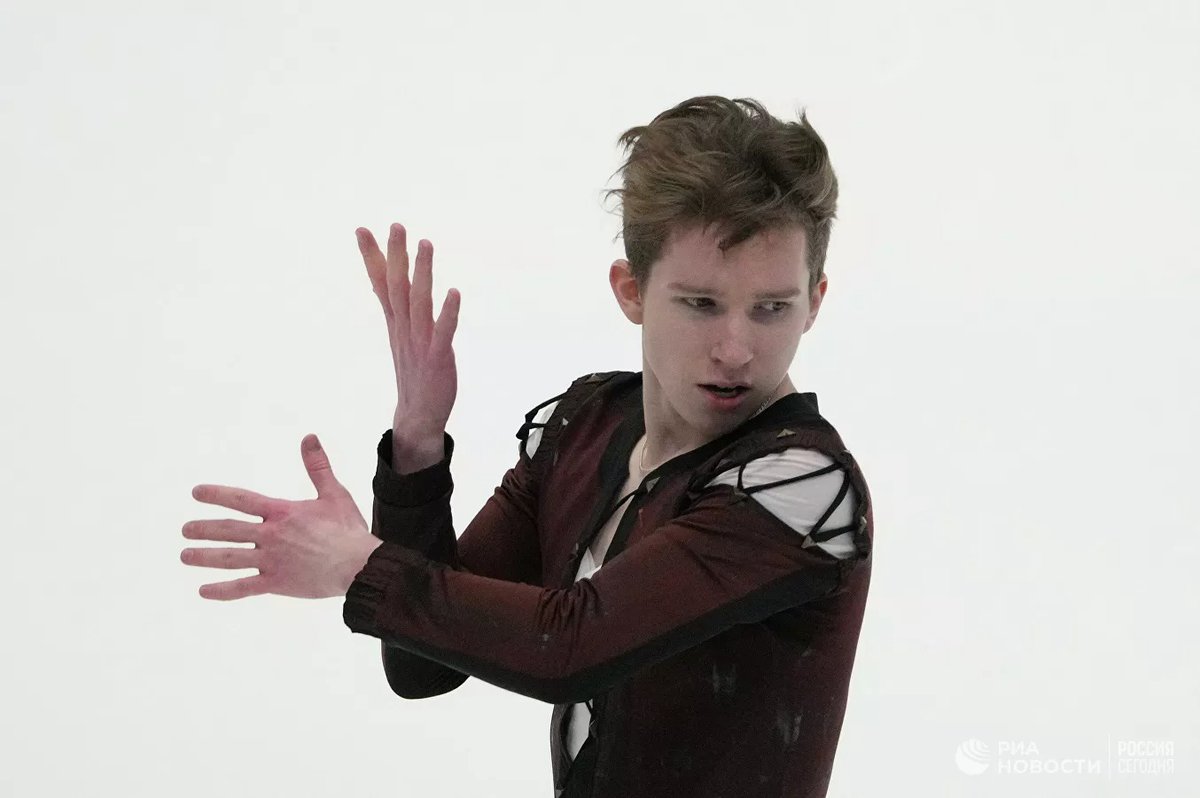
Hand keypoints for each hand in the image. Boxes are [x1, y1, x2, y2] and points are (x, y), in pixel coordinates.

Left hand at [182, 435, 382, 599]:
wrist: (358, 565)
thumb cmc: (348, 528)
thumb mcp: (334, 493)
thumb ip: (317, 466)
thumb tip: (309, 437)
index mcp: (282, 512)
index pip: (241, 500)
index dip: (216, 495)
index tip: (196, 493)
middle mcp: (271, 535)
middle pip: (228, 531)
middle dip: (204, 529)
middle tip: (185, 530)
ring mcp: (272, 560)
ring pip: (230, 559)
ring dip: (205, 557)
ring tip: (185, 556)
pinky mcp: (277, 583)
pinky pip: (244, 587)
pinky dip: (223, 590)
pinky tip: (204, 591)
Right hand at [356, 223, 460, 436]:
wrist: (418, 417)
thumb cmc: (414, 373)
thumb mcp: (401, 337)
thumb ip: (397, 308)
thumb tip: (387, 283)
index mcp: (396, 323)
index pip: (381, 284)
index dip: (372, 257)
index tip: (362, 229)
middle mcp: (404, 329)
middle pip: (397, 287)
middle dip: (396, 255)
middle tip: (396, 225)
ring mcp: (420, 343)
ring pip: (419, 303)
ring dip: (422, 273)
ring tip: (425, 244)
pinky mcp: (438, 358)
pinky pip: (443, 332)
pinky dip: (448, 312)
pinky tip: (454, 292)